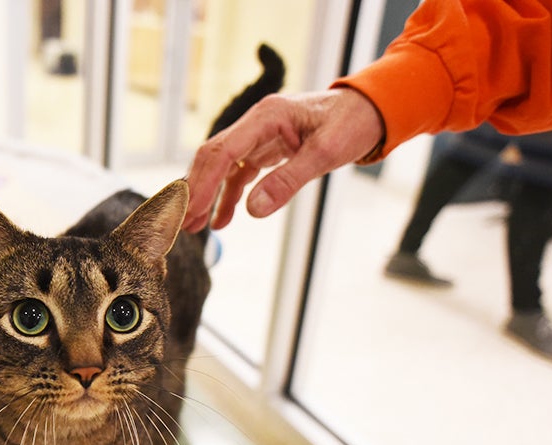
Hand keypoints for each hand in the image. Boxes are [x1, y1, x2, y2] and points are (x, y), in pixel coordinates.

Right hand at [184, 88, 384, 230]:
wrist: (371, 111)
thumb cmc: (352, 123)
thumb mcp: (326, 154)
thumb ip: (288, 181)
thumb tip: (253, 212)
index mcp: (267, 116)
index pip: (223, 151)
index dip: (203, 183)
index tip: (191, 211)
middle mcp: (256, 123)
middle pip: (213, 157)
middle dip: (195, 191)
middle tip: (181, 223)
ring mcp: (258, 136)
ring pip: (221, 167)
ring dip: (207, 196)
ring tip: (194, 227)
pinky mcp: (265, 150)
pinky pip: (238, 174)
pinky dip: (228, 197)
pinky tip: (221, 220)